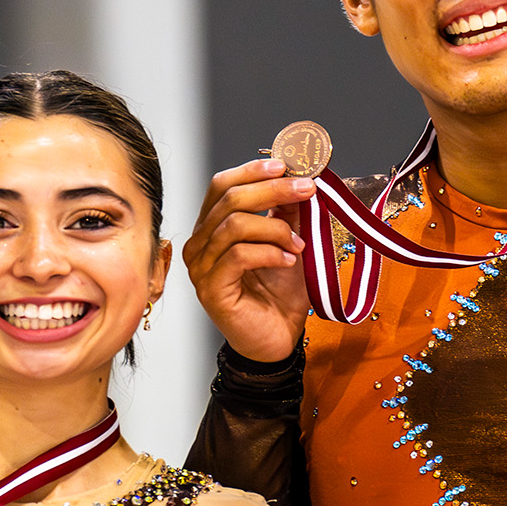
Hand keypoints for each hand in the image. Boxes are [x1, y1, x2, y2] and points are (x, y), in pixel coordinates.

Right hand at [183, 158, 315, 362]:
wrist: (277, 339)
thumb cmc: (278, 295)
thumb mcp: (288, 243)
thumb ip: (286, 212)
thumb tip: (297, 178)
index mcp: (213, 228)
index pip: (221, 185)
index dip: (253, 171)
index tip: (287, 166)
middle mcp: (200, 244)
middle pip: (229, 199)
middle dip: (273, 190)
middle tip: (306, 190)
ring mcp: (201, 268)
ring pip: (234, 226)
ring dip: (275, 229)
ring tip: (299, 245)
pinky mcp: (211, 290)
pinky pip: (238, 256)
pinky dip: (270, 253)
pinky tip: (289, 261)